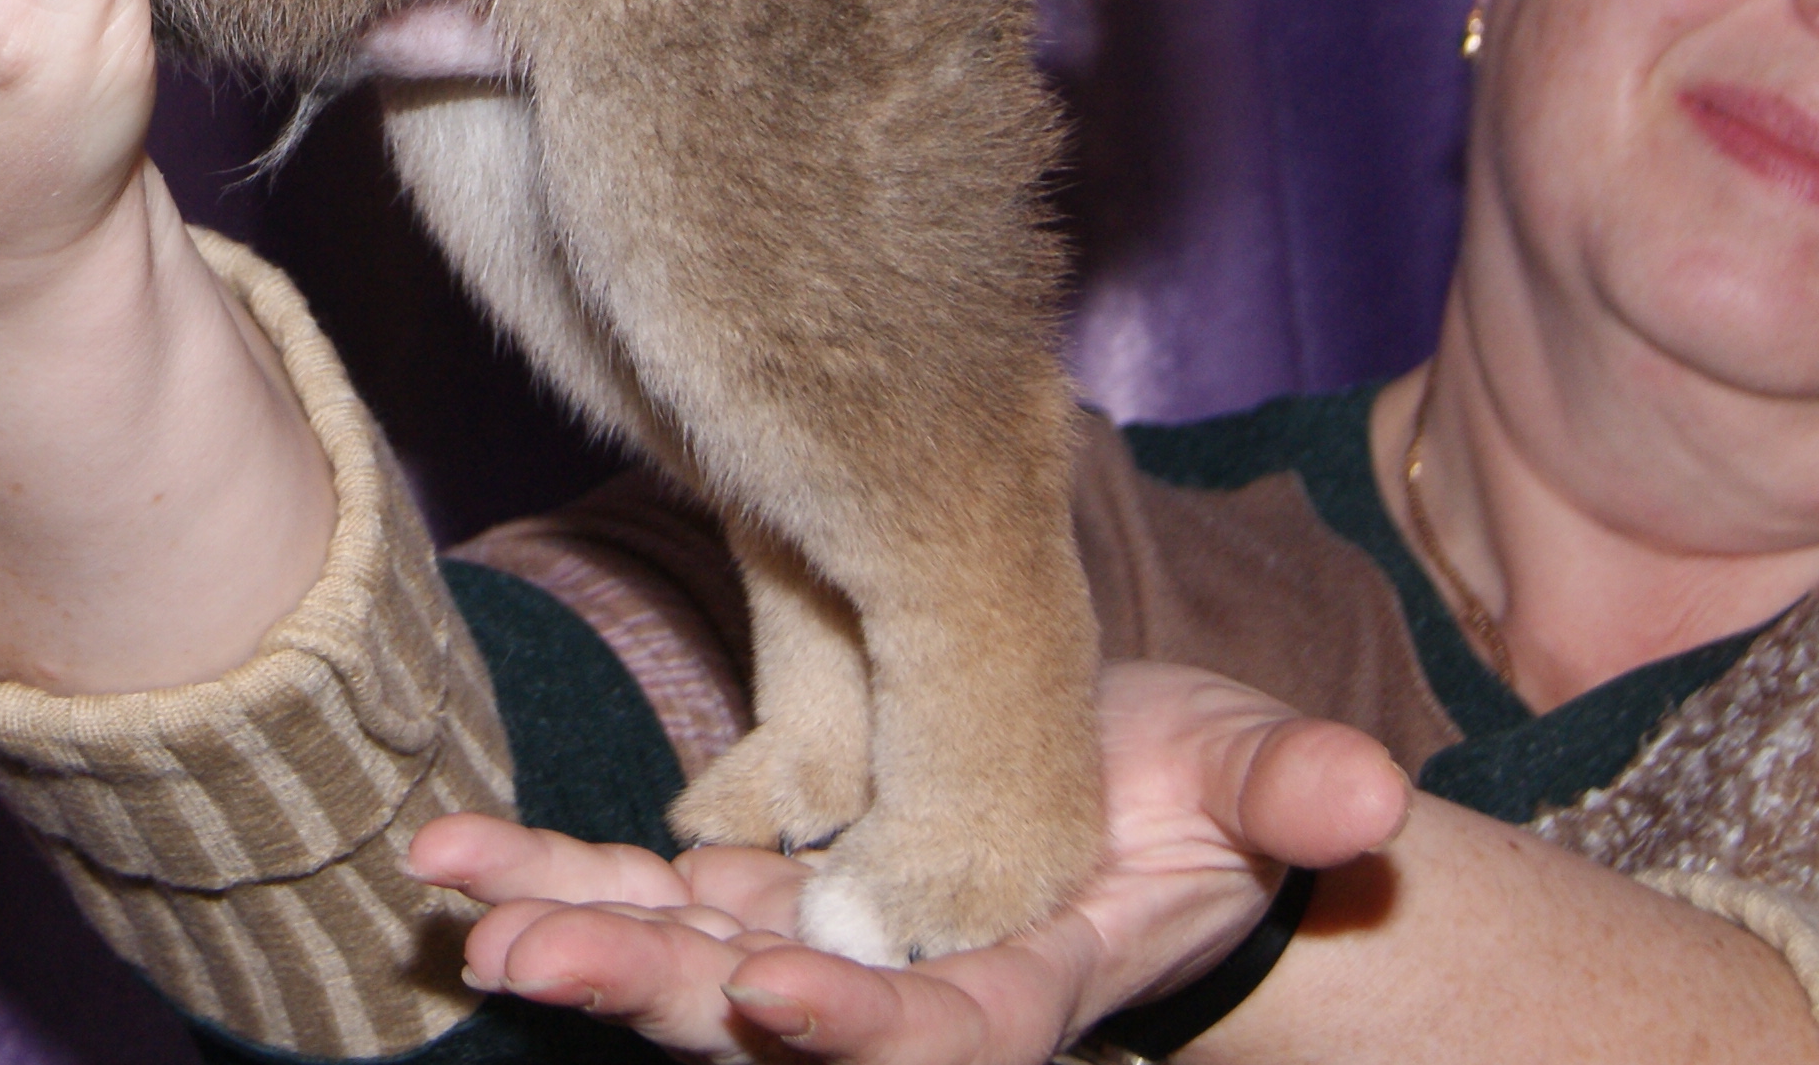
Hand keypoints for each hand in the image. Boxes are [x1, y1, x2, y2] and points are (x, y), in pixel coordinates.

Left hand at [405, 661, 1411, 1061]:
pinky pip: (641, 893)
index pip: (938, 1032)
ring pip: (678, 959)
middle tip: (530, 961)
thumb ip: (1299, 796)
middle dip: (650, 990)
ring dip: (572, 935)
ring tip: (462, 916)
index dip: (860, 1023)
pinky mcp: (750, 893)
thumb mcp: (1265, 786)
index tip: (778, 992)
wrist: (1136, 809)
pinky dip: (552, 876)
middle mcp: (899, 989)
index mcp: (1024, 983)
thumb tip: (1369, 796)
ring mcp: (810, 945)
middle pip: (764, 1017)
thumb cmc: (1209, 802)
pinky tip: (449, 861)